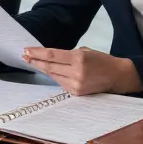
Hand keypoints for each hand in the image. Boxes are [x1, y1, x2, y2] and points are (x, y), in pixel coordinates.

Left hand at [22, 47, 142, 95]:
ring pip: (53, 75)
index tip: (26, 50)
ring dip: (43, 69)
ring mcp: (75, 85)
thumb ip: (69, 55)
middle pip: (49, 67)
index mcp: (79, 59)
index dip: (37, 53)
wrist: (117, 77)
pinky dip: (54, 76)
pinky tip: (48, 71)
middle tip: (25, 56)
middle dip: (35, 61)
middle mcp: (76, 73)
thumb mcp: (86, 51)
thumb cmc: (102, 61)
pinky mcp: (76, 93)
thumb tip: (51, 57)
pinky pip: (60, 83)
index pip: (52, 55)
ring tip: (33, 62)